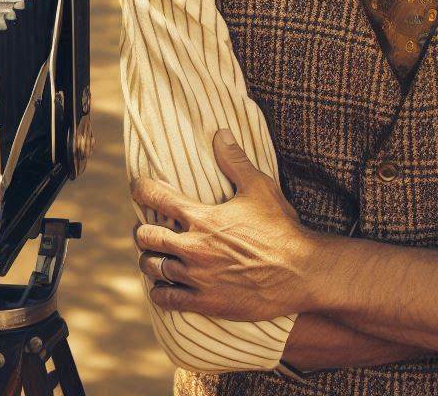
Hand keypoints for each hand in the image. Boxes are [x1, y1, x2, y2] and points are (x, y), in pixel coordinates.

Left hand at [132, 131, 318, 320]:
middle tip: (147, 227)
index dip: (142, 189)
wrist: (299, 272)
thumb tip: (221, 134)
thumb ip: (235, 160)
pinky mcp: (205, 302)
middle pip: (146, 236)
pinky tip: (163, 286)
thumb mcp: (259, 187)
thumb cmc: (280, 228)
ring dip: (150, 259)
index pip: (157, 197)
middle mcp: (193, 247)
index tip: (138, 187)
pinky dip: (160, 291)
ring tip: (153, 255)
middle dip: (143, 229)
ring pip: (152, 268)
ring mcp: (197, 277)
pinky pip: (166, 299)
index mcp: (202, 217)